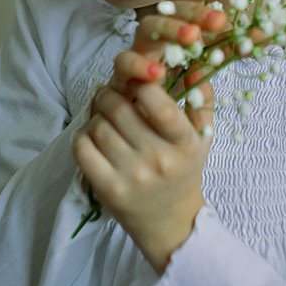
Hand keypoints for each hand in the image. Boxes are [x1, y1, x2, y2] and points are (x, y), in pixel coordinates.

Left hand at [72, 79, 214, 273]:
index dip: (142, 84)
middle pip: (120, 109)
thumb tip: (194, 63)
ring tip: (106, 118)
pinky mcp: (107, 189)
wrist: (171, 222)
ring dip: (97, 115)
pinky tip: (94, 137)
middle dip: (111, 94)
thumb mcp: (203, 135)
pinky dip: (83, 135)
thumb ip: (203, 96)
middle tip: (112, 95)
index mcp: (184, 144)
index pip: (159, 103)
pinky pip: (82, 147)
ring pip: (98, 125)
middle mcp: (159, 160)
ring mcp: (131, 176)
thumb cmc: (185, 170)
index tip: (138, 84)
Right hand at [90, 0, 230, 112]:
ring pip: (145, 28)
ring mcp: (136, 51)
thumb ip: (231, 49)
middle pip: (168, 8)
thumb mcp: (207, 65)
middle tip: (219, 20)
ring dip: (169, 29)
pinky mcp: (120, 75)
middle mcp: (154, 33)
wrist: (142, 119)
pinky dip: (140, 66)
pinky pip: (124, 63)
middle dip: (194, 10)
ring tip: (193, 38)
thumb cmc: (173, 85)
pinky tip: (158, 74)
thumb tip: (264, 32)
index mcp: (174, 25)